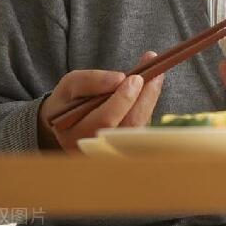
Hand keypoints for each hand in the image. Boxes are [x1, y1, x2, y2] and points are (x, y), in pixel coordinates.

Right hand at [37, 51, 165, 151]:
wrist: (69, 122)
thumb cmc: (69, 101)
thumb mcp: (71, 86)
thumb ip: (91, 81)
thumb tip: (120, 79)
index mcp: (74, 135)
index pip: (104, 120)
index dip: (123, 100)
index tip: (135, 78)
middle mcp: (95, 150)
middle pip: (129, 126)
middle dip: (144, 98)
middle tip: (153, 74)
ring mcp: (114, 151)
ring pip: (141, 128)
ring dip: (151, 100)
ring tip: (156, 76)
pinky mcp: (128, 148)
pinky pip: (144, 129)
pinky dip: (150, 107)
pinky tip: (152, 88)